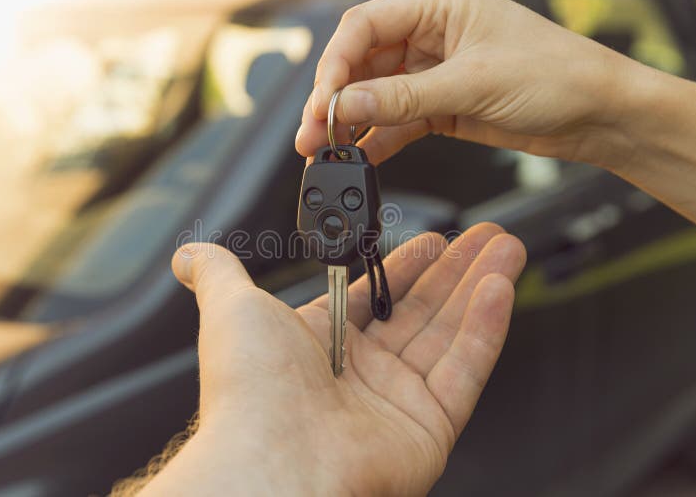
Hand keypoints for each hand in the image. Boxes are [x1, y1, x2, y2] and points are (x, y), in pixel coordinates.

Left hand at [143, 225, 524, 495]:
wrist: (272, 461)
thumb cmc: (248, 389)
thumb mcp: (231, 309)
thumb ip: (218, 273)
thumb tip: (188, 255)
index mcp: (321, 346)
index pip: (375, 296)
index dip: (407, 265)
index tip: (436, 238)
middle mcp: (361, 375)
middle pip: (421, 311)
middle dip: (456, 270)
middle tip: (487, 235)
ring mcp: (398, 403)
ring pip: (450, 334)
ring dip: (481, 288)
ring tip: (507, 247)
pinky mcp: (430, 429)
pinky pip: (465, 370)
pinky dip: (486, 328)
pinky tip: (500, 287)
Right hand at [295, 0, 640, 168]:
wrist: (598, 113)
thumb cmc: (556, 74)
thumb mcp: (473, 82)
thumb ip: (404, 97)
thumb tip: (346, 103)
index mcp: (437, 4)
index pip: (365, 26)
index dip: (336, 63)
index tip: (322, 100)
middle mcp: (429, 34)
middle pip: (362, 63)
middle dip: (334, 99)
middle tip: (313, 133)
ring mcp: (433, 72)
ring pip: (374, 95)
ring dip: (349, 123)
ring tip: (325, 151)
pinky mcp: (441, 106)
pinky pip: (397, 121)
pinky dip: (378, 140)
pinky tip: (360, 157)